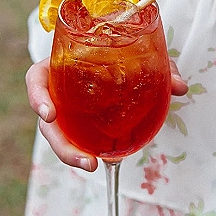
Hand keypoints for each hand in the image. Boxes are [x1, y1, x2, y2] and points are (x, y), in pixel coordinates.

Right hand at [25, 58, 187, 170]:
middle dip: (61, 145)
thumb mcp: (138, 52)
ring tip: (95, 167)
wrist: (120, 53)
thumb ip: (159, 65)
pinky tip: (105, 161)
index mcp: (58, 65)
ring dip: (73, 155)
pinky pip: (77, 138)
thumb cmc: (119, 49)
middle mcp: (56, 89)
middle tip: (87, 162)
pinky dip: (87, 150)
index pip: (36, 79)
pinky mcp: (78, 122)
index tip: (50, 115)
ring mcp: (65, 108)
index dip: (37, 97)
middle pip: (46, 120)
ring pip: (59, 136)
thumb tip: (179, 87)